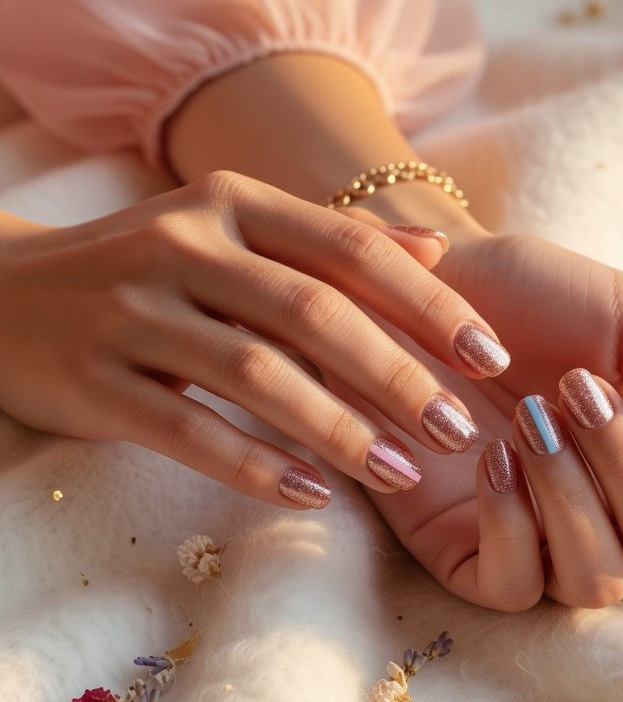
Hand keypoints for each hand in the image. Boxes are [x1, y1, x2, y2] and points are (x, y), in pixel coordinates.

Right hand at [0, 172, 511, 508]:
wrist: (1, 294)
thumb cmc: (143, 267)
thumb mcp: (231, 231)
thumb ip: (331, 240)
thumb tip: (438, 250)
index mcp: (233, 206)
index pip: (351, 249)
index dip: (430, 303)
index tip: (494, 356)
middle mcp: (186, 247)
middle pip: (315, 312)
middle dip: (400, 375)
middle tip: (464, 428)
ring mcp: (135, 313)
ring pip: (256, 373)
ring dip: (340, 428)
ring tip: (405, 472)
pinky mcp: (95, 379)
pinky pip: (186, 427)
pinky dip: (254, 462)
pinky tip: (311, 495)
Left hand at [344, 230, 622, 610]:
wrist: (430, 284)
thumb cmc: (536, 300)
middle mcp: (615, 514)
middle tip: (578, 388)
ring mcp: (544, 541)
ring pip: (598, 581)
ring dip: (574, 494)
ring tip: (532, 414)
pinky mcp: (469, 554)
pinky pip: (512, 586)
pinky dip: (512, 522)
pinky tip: (494, 454)